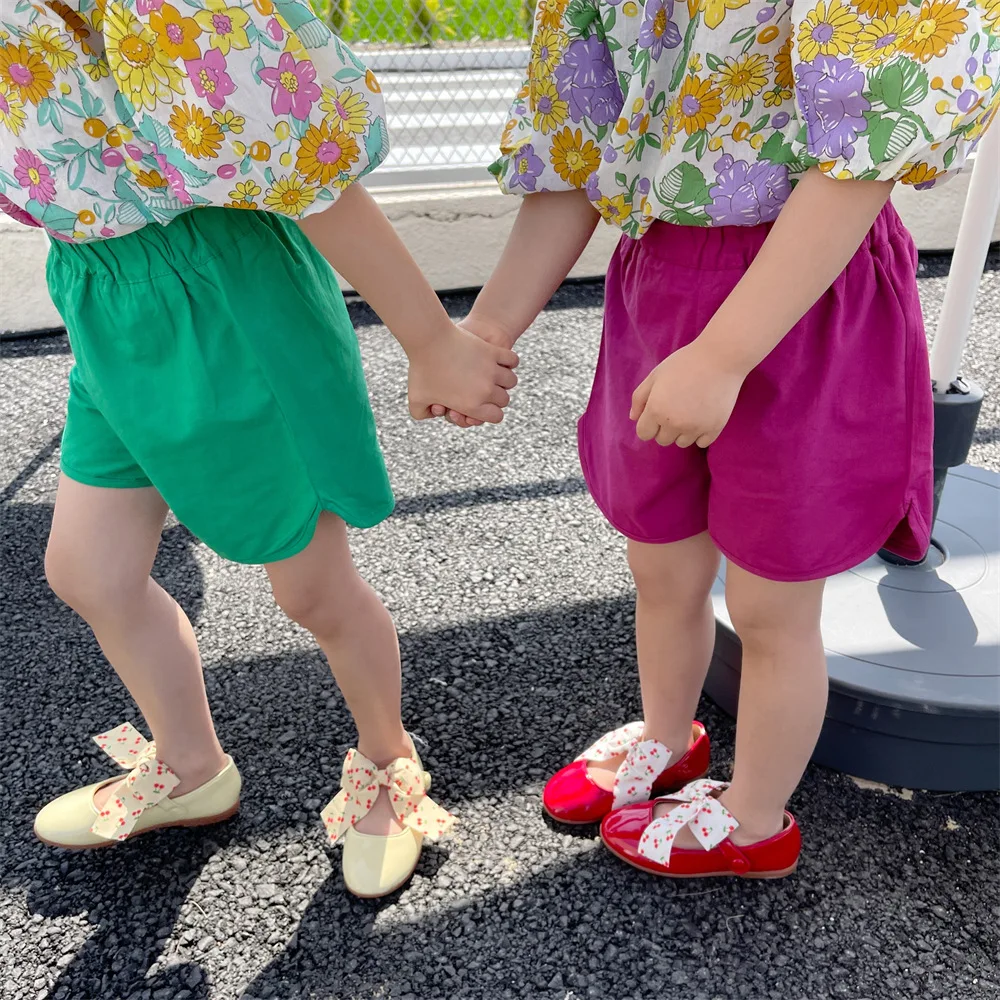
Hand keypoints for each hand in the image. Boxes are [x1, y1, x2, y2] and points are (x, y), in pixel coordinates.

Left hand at [408, 321, 518, 423]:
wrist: (429, 339)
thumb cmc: (420, 370)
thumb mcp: (415, 399)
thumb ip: (423, 414)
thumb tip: (436, 415)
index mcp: (471, 406)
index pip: (496, 417)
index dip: (491, 414)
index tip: (483, 406)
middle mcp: (486, 390)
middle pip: (504, 400)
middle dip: (496, 398)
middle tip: (486, 390)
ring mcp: (492, 370)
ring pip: (511, 381)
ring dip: (504, 380)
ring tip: (494, 376)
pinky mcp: (493, 352)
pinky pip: (513, 361)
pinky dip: (509, 363)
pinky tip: (500, 362)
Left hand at [630, 341, 744, 448]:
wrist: (720, 358)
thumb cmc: (684, 363)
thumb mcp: (655, 375)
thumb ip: (639, 398)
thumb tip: (633, 418)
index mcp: (656, 410)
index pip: (644, 434)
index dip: (648, 424)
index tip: (657, 413)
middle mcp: (674, 423)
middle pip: (662, 440)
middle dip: (665, 428)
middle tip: (676, 408)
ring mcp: (695, 428)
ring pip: (682, 443)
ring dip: (682, 432)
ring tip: (691, 411)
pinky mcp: (714, 429)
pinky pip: (702, 443)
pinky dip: (701, 434)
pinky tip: (703, 417)